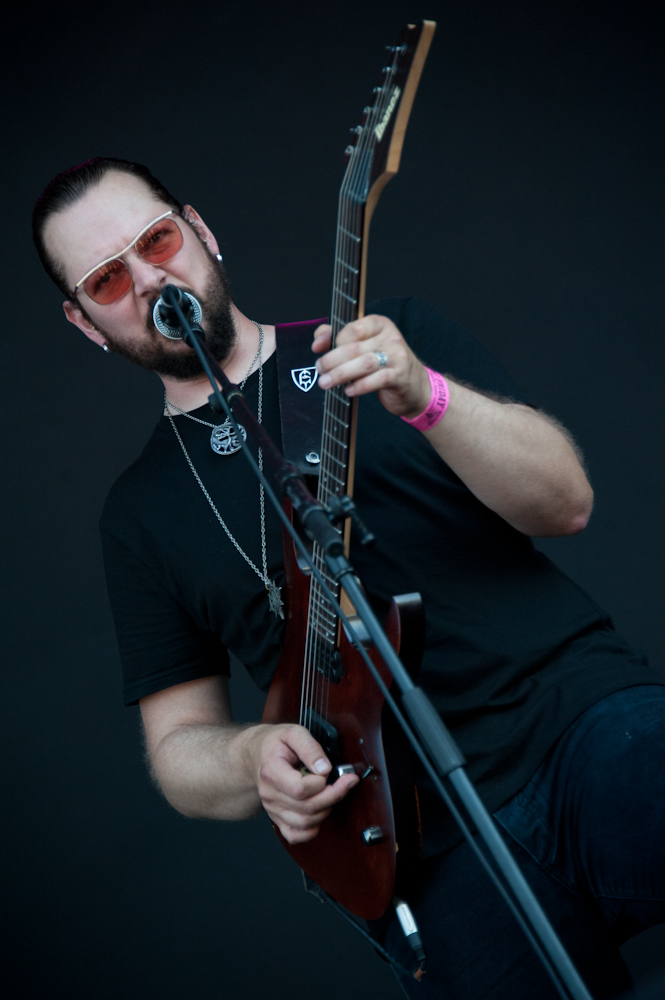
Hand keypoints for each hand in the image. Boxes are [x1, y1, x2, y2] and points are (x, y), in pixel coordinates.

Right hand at [249, 724, 358, 843]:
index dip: (321, 783)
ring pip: (305, 823)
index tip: (330, 771)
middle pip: (307, 807)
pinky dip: (313, 829)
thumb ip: (309, 747)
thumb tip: (324, 768)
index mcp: (271, 771)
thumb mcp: (293, 732)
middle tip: (346, 782)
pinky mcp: (277, 819)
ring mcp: (273, 809)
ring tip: (331, 793)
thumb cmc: (276, 744)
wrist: (257, 755)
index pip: (299, 789)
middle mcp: (270, 794)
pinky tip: (319, 812)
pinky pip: (296, 835)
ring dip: (326, 810)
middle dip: (334, 795)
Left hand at [312, 314, 431, 417]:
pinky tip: (348, 390)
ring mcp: (397, 357)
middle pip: (355, 347)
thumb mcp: (365, 346)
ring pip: (364, 363)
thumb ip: (340, 338)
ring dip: (341, 374)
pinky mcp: (400, 376)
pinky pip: (376, 380)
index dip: (332, 338)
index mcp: (380, 325)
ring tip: (326, 382)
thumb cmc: (384, 364)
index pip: (353, 327)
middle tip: (319, 369)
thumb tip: (318, 342)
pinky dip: (359, 386)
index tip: (318, 350)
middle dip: (332, 359)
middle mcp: (390, 337)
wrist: (415, 385)